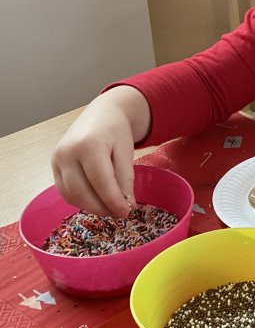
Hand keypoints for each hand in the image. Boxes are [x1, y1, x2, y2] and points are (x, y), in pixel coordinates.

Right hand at [51, 86, 150, 216]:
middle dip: (101, 207)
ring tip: (110, 208)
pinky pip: (64, 190)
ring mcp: (56, 159)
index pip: (100, 181)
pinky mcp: (53, 165)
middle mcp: (67, 152)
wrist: (102, 114)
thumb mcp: (126, 152)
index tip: (126, 212)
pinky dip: (80, 200)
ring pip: (70, 194)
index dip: (113, 200)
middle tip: (119, 213)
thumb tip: (127, 206)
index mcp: (88, 145)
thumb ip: (125, 178)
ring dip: (90, 206)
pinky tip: (96, 200)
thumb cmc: (116, 131)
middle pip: (81, 191)